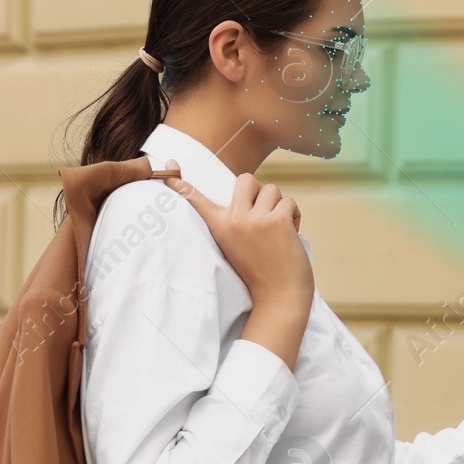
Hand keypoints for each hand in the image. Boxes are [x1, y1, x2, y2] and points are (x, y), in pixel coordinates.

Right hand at [162, 161, 313, 314]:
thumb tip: (246, 198)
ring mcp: (253, 220)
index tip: (168, 165)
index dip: (180, 182)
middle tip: (264, 216)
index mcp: (218, 227)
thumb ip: (236, 223)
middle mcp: (232, 220)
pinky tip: (291, 235)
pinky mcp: (276, 221)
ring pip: (272, 189)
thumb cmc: (261, 274)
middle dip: (260, 192)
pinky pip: (289, 202)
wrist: (278, 299)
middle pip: (246, 179)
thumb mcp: (236, 246)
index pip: (195, 200)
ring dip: (280, 206)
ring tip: (279, 231)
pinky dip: (294, 216)